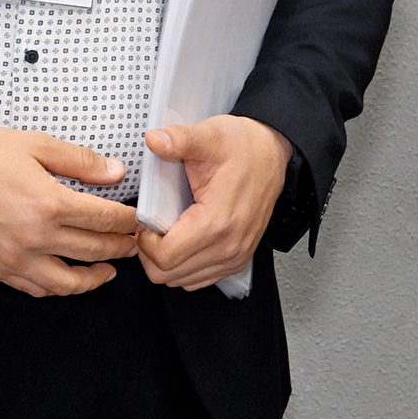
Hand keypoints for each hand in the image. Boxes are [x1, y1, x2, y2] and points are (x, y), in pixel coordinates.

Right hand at [0, 116, 137, 297]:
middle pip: (94, 251)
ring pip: (68, 282)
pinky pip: (35, 289)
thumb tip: (114, 172)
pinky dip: (58, 288)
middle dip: (121, 247)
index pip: (105, 219)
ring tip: (109, 270)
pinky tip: (67, 278)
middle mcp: (34, 237)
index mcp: (48, 203)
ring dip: (95, 278)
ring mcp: (14, 258)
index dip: (129, 221)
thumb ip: (79, 161)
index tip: (138, 219)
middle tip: (133, 242)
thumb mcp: (34, 145)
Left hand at [138, 115, 291, 291]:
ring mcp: (235, 256)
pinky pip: (199, 280)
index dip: (145, 241)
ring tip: (165, 233)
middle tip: (151, 227)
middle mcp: (229, 246)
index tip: (146, 222)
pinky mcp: (238, 259)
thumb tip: (154, 140)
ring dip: (165, 262)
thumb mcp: (209, 137)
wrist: (272, 153)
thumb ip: (179, 139)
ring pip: (182, 282)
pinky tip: (182, 242)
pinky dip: (183, 267)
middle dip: (150, 253)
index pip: (165, 257)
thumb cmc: (243, 148)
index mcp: (217, 222)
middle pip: (168, 274)